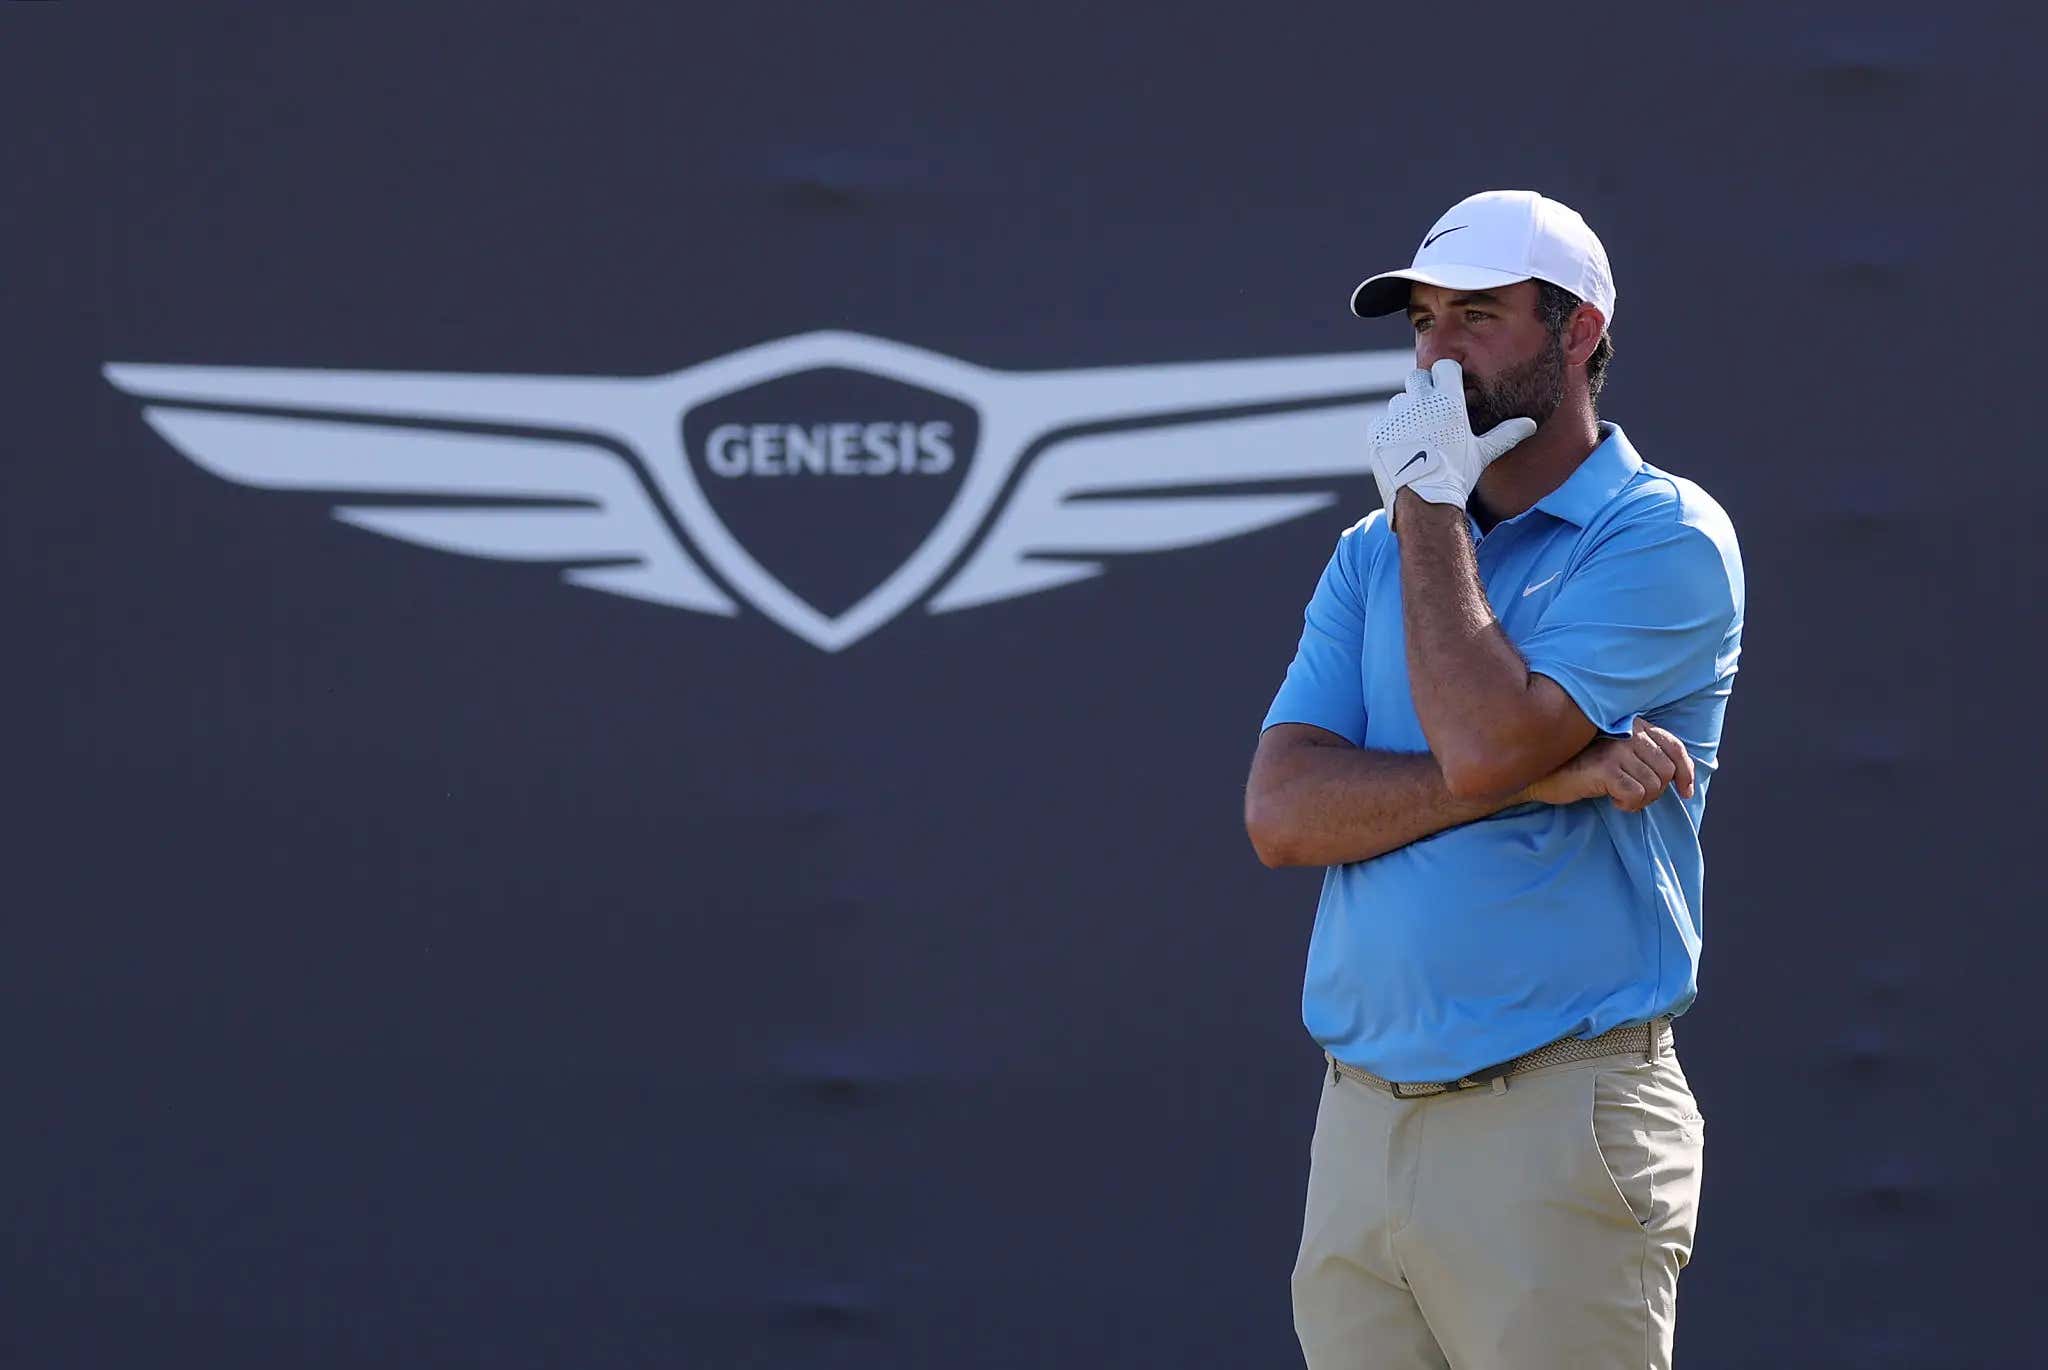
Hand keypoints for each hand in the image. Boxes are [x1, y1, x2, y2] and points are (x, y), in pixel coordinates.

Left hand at [1370, 359, 1536, 525]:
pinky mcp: (1377, 430)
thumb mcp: (1483, 452)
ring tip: (1417, 436)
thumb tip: (1530, 425)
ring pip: (1399, 400)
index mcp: (1448, 400)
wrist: (1424, 500)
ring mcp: (1396, 415)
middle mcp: (1420, 401)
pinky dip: (1389, 430)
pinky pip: (1382, 420)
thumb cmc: (1458, 475)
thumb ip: (1505, 434)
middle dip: (1424, 389)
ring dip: (1406, 411)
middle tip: (1431, 411)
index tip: (1449, 390)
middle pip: (1417, 376)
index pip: (1444, 367)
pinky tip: (1401, 448)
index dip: (1447, 378)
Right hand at [1524, 720, 1696, 813]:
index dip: (1685, 772)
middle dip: (1656, 792)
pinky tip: (1612, 799)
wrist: (1541, 772)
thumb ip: (1641, 755)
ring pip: (1653, 785)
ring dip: (1640, 800)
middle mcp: (1628, 732)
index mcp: (1634, 724)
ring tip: (1619, 797)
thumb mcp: (1614, 754)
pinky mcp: (1605, 767)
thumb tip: (1678, 778)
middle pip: (1666, 771)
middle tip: (1634, 797)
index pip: (1674, 746)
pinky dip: (1628, 804)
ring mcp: (1617, 748)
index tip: (1685, 793)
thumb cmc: (1578, 765)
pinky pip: (1636, 794)